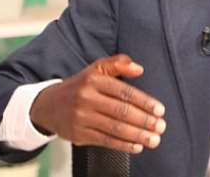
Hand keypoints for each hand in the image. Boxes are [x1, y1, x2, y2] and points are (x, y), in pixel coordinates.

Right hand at [30, 54, 165, 153]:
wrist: (48, 105)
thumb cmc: (81, 86)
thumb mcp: (97, 69)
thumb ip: (119, 64)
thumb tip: (139, 68)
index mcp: (94, 80)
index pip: (124, 92)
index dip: (144, 102)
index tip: (160, 110)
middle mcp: (86, 99)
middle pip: (121, 112)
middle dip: (144, 121)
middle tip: (160, 126)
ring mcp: (81, 118)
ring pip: (114, 128)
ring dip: (137, 135)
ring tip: (154, 139)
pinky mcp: (78, 135)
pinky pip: (105, 141)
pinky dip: (123, 145)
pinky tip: (137, 146)